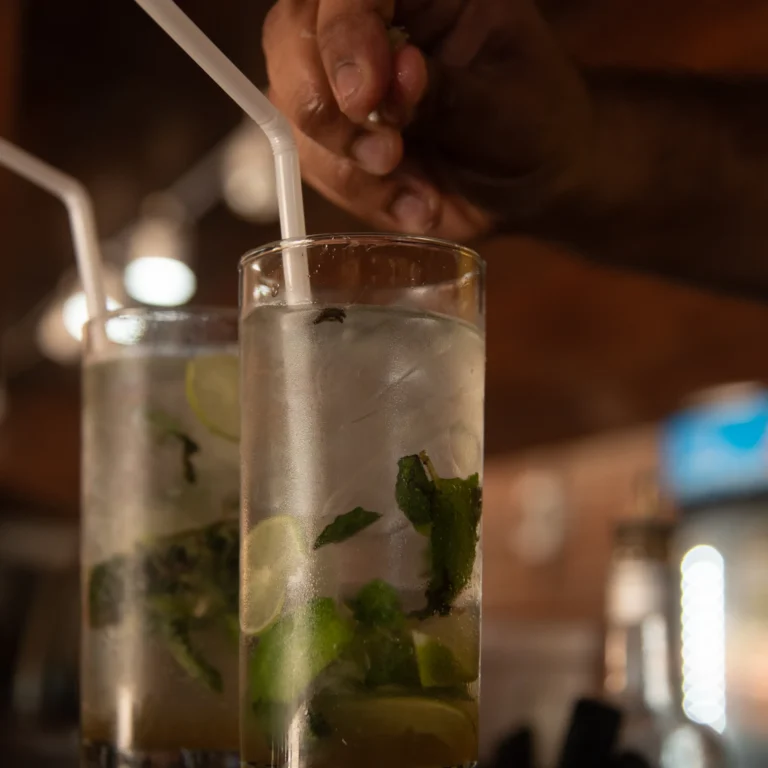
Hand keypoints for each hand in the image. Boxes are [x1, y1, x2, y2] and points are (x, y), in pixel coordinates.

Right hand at [263, 0, 591, 241]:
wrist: (532, 182)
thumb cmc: (535, 126)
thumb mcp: (507, 107)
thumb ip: (447, 93)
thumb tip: (395, 81)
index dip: (344, 32)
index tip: (366, 97)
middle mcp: (373, 23)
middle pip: (293, 35)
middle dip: (326, 105)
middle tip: (387, 155)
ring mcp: (344, 80)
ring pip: (291, 106)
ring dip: (346, 163)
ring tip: (415, 191)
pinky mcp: (335, 136)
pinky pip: (311, 162)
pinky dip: (359, 194)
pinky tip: (412, 203)